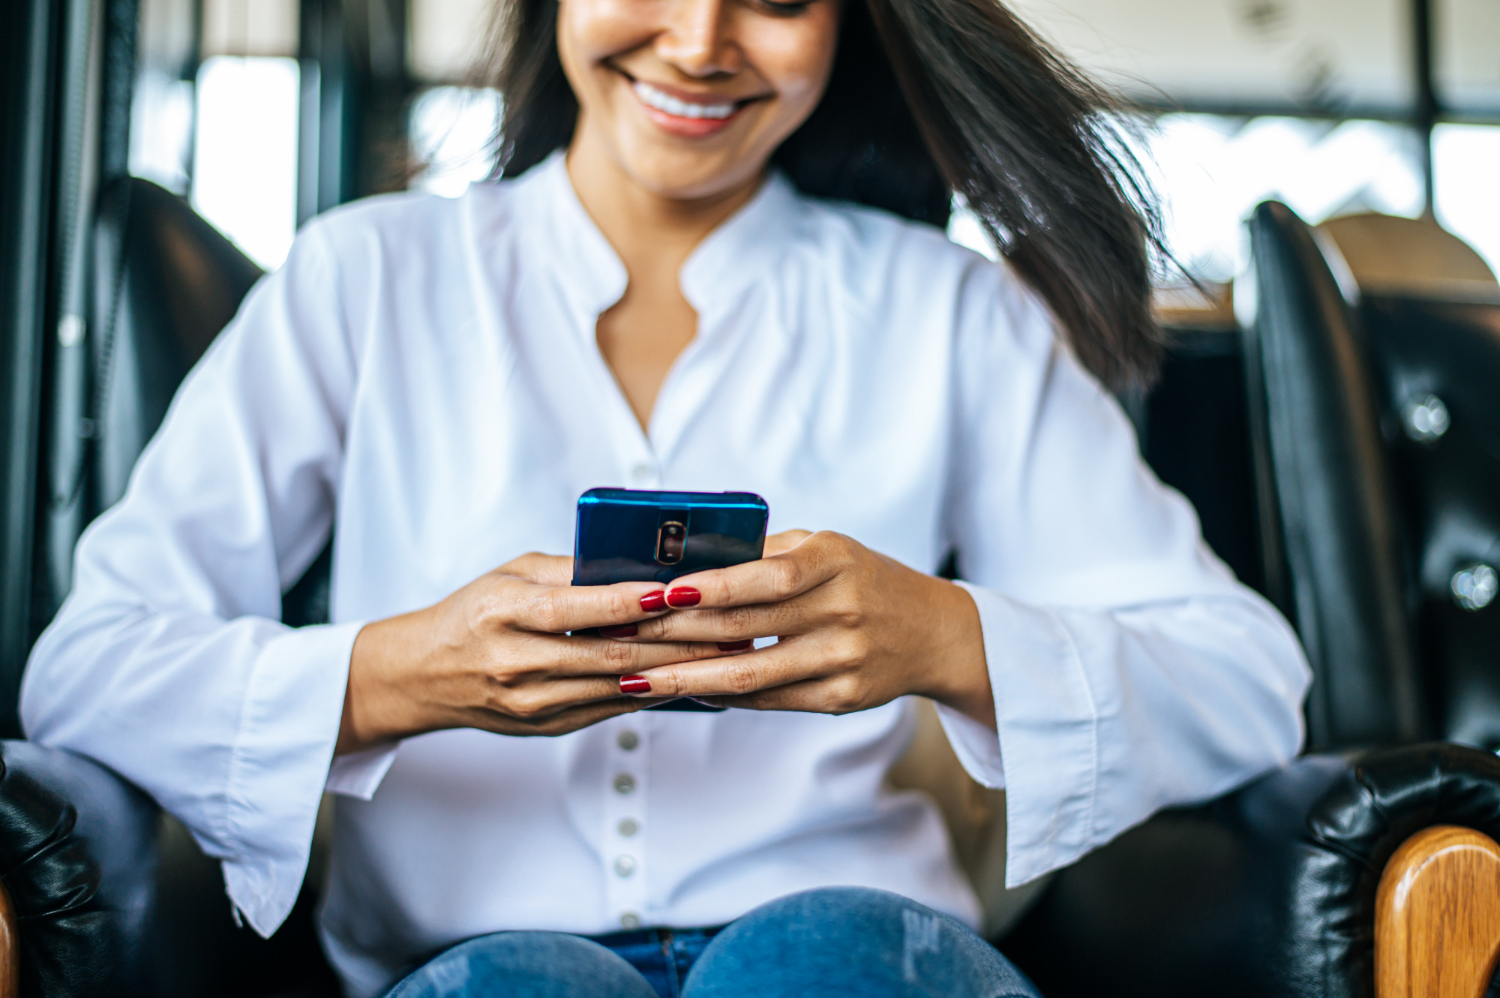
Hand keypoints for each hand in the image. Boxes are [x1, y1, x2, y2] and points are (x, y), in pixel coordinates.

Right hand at [337, 553, 728, 752]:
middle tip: (728, 626)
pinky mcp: (548, 727)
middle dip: (677, 641)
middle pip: (612, 654)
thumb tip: (638, 563)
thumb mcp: (509, 576)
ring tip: (724, 652)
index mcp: (506, 614)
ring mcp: (534, 703)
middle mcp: (519, 663)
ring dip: (677, 671)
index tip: (681, 588)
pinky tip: (690, 677)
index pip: (581, 607)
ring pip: (620, 687)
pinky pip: (612, 708)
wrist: (423, 677)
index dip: (634, 600)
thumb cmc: (473, 613)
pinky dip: (653, 692)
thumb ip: (568, 571)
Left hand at [612, 531, 995, 727]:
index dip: (714, 586)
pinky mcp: (842, 698)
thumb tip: (685, 559)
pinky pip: (769, 700)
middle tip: (620, 638)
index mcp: (836, 560)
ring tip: (635, 680)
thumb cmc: (862, 579)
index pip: (769, 576)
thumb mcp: (826, 549)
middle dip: (677, 633)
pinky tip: (683, 690)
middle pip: (747, 626)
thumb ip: (765, 552)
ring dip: (686, 678)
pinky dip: (722, 696)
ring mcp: (845, 658)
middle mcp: (844, 609)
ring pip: (751, 674)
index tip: (662, 592)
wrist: (934, 633)